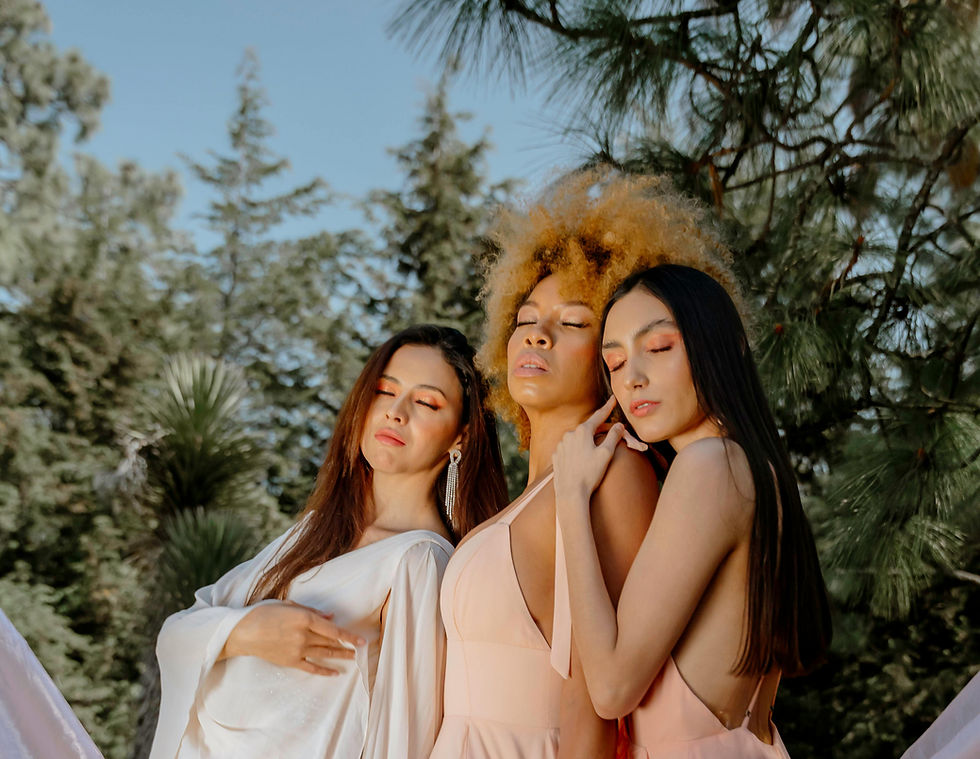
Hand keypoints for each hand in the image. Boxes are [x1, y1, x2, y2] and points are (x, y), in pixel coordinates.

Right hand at [221, 600, 365, 675]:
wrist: (243, 632)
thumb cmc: (264, 613)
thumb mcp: (288, 605)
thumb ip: (311, 610)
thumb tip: (331, 616)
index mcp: (304, 618)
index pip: (333, 629)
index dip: (349, 635)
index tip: (361, 640)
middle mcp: (303, 635)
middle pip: (330, 642)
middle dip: (347, 646)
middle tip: (361, 648)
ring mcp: (297, 650)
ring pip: (324, 654)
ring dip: (340, 656)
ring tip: (353, 658)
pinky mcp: (290, 661)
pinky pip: (311, 668)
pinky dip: (324, 671)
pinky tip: (335, 673)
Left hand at [553, 397, 625, 507]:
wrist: (570, 492)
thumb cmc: (590, 474)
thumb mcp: (606, 454)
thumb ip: (613, 437)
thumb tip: (619, 425)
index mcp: (582, 431)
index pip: (598, 416)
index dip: (607, 407)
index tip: (613, 398)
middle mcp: (569, 435)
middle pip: (588, 428)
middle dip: (600, 428)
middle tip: (611, 431)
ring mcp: (561, 445)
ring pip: (578, 438)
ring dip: (588, 440)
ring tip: (596, 450)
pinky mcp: (556, 456)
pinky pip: (570, 448)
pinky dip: (578, 450)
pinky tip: (583, 459)